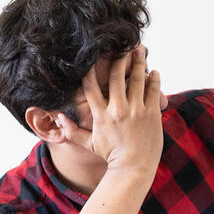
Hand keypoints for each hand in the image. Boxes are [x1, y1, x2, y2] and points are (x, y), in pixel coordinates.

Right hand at [56, 46, 163, 178]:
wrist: (133, 170)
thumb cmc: (111, 157)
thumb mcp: (89, 144)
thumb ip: (72, 131)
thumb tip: (59, 118)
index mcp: (100, 115)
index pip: (91, 86)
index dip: (90, 68)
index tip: (93, 54)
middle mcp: (117, 110)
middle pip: (115, 76)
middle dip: (118, 57)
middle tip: (121, 44)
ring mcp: (136, 111)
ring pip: (136, 79)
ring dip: (137, 62)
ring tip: (139, 49)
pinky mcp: (152, 114)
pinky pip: (153, 90)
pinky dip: (154, 79)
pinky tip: (154, 72)